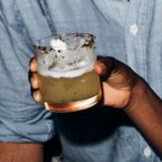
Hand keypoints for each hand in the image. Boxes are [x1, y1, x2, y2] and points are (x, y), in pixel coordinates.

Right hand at [27, 55, 141, 110]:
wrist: (128, 93)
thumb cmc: (121, 73)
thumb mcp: (115, 66)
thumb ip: (107, 65)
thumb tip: (98, 67)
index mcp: (76, 60)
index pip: (52, 58)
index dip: (38, 59)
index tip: (34, 64)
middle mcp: (70, 73)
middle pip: (45, 73)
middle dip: (34, 76)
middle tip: (34, 80)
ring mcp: (71, 87)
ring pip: (48, 88)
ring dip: (37, 90)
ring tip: (36, 95)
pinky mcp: (76, 100)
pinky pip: (59, 101)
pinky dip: (48, 102)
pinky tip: (43, 103)